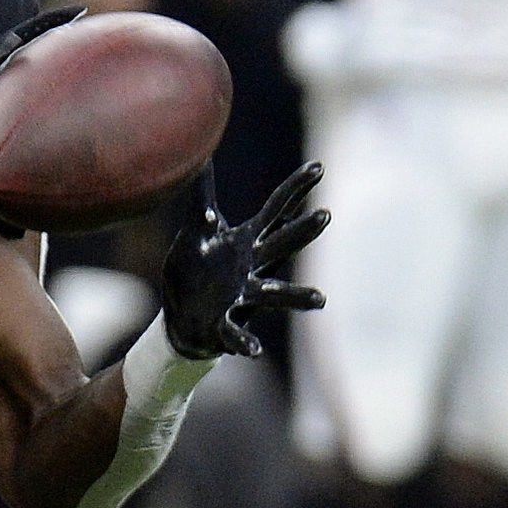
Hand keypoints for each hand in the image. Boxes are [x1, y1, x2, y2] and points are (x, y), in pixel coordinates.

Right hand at [0, 8, 80, 192]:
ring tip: (71, 15)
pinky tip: (24, 36)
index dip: (54, 66)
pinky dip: (7, 47)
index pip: (29, 82)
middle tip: (84, 15)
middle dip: (53, 33)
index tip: (85, 52)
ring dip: (39, 31)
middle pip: (27, 55)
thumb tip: (18, 237)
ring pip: (12, 49)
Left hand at [160, 161, 325, 358]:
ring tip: (319, 299)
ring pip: (274, 294)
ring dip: (295, 296)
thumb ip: (202, 197)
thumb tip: (201, 157)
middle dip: (301, 232)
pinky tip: (254, 350)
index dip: (296, 189)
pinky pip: (237, 333)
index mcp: (247, 243)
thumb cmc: (195, 271)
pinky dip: (246, 341)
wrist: (182, 319)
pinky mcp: (225, 324)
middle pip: (281, 246)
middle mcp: (253, 269)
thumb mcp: (196, 231)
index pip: (276, 210)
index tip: (319, 167)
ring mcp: (243, 297)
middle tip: (325, 215)